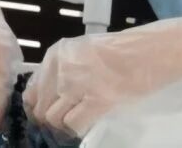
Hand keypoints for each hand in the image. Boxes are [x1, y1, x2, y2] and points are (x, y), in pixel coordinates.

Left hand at [24, 14, 181, 137]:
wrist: (150, 52)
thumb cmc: (121, 52)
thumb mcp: (81, 52)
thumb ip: (62, 70)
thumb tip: (48, 96)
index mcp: (56, 55)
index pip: (31, 89)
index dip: (36, 107)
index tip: (45, 115)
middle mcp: (61, 68)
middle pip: (40, 107)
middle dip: (48, 121)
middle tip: (61, 126)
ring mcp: (77, 84)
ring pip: (53, 118)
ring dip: (62, 127)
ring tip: (76, 126)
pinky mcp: (97, 99)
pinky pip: (73, 124)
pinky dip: (77, 130)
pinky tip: (88, 124)